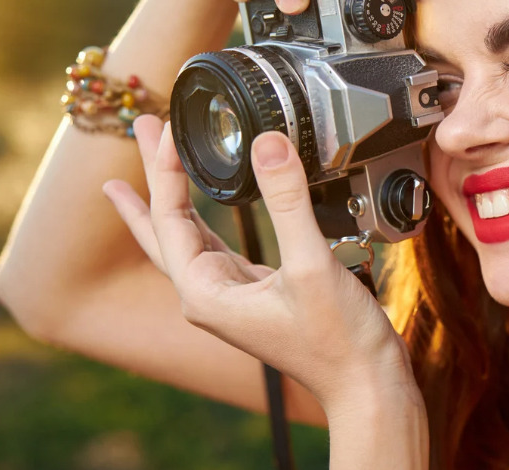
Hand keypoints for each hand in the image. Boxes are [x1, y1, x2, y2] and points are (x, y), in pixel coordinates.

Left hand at [103, 115, 414, 412]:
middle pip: (165, 227)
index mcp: (206, 293)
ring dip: (174, 196)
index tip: (164, 125)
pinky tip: (205, 209)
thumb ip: (288, 202)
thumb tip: (267, 142)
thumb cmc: (338, 339)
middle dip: (151, 178)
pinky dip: (205, 219)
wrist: (366, 384)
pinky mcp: (259, 293)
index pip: (169, 218)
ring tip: (157, 164)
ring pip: (189, 236)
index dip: (164, 169)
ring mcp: (233, 296)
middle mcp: (210, 296)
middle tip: (142, 126)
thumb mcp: (311, 265)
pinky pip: (218, 246)